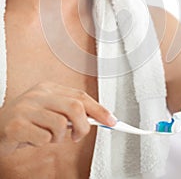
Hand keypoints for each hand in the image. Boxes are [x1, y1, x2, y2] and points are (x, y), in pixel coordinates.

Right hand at [0, 81, 115, 155]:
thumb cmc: (27, 121)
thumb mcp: (48, 110)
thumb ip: (69, 111)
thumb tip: (97, 118)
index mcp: (49, 88)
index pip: (80, 96)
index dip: (99, 109)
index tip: (112, 120)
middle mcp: (38, 94)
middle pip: (75, 107)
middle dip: (83, 126)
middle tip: (77, 136)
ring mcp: (27, 108)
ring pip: (61, 124)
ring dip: (59, 138)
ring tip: (48, 137)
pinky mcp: (17, 125)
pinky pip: (44, 138)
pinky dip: (44, 144)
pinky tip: (34, 139)